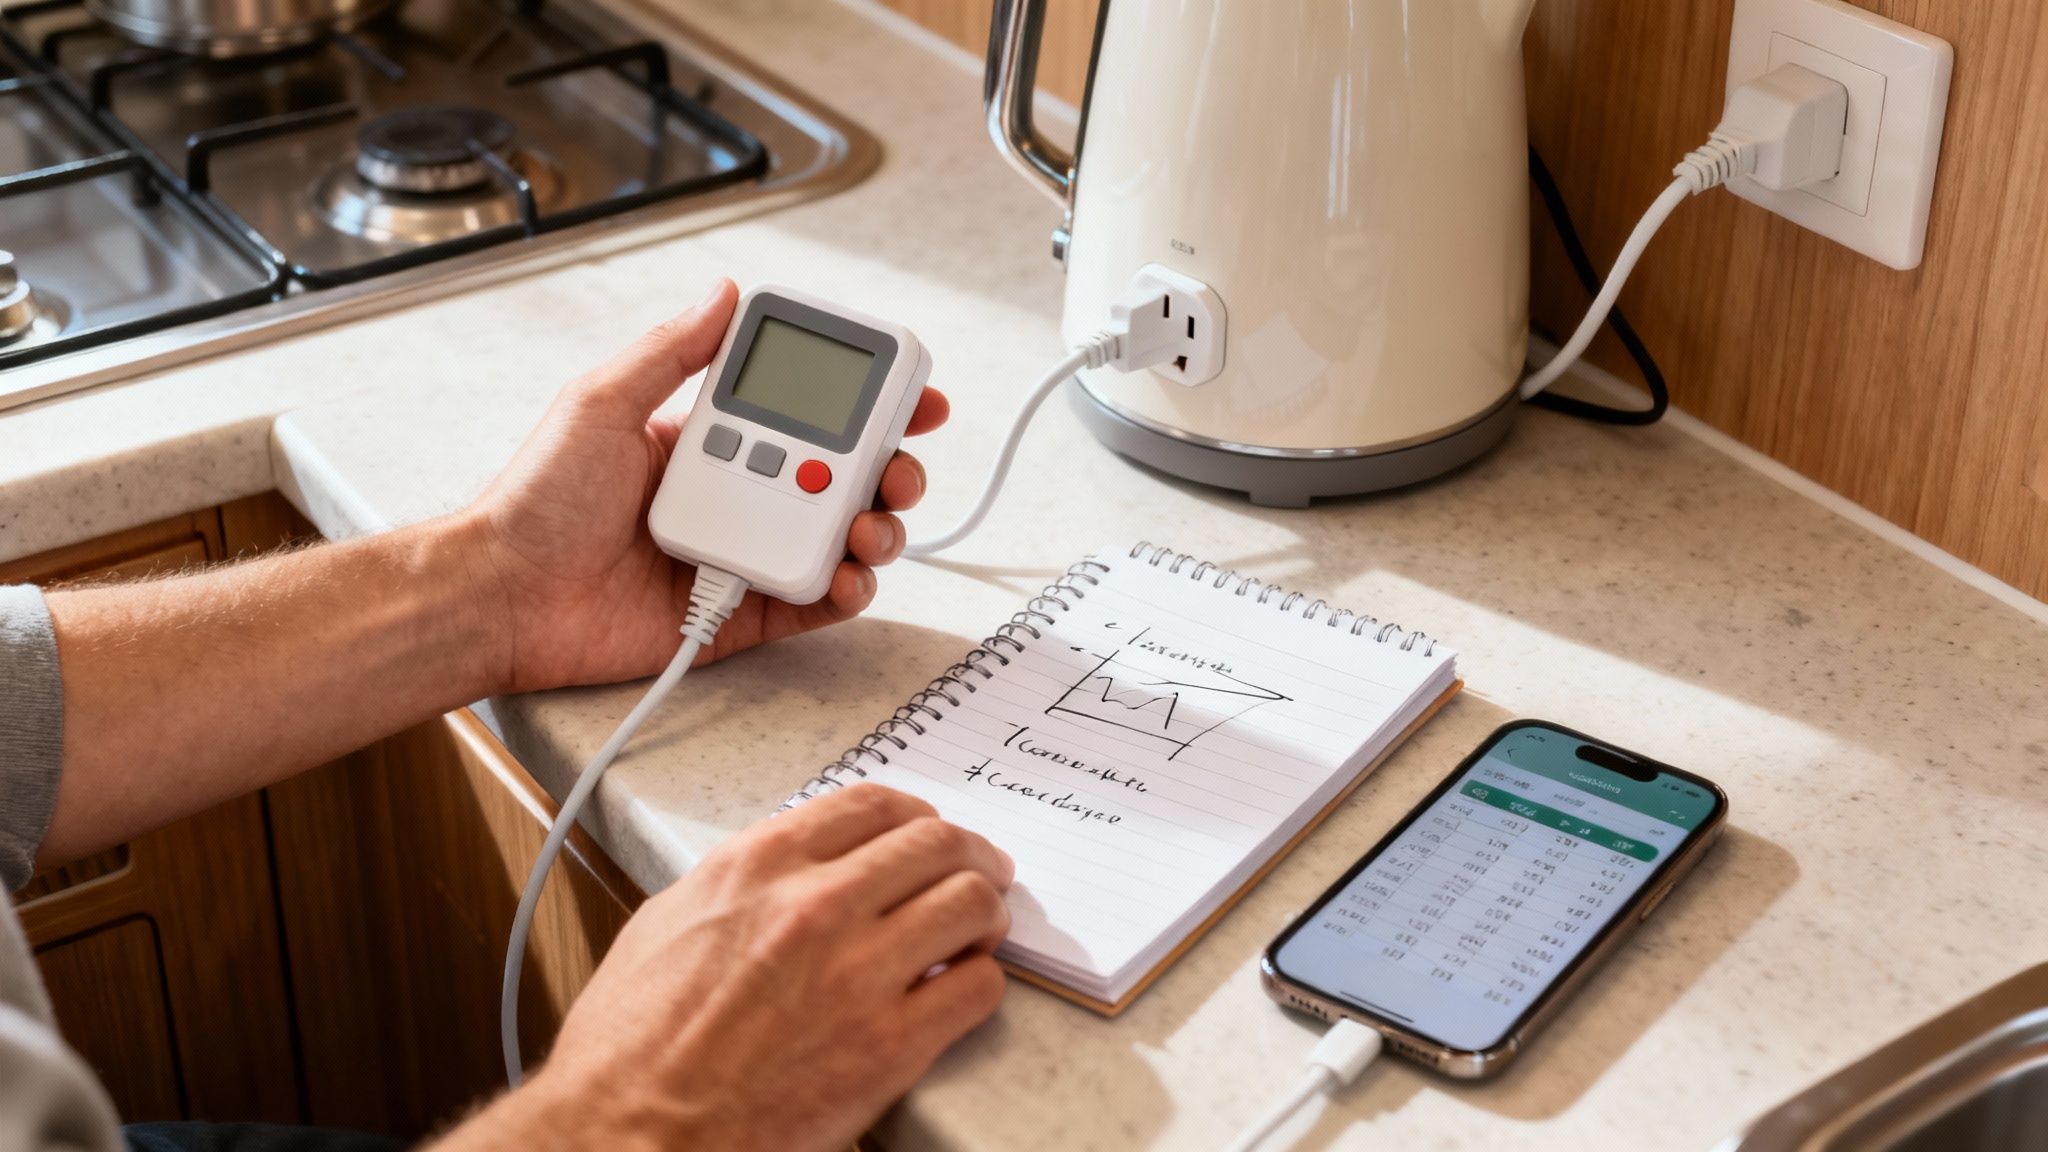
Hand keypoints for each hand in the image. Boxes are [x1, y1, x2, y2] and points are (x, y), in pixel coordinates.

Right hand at [436, 785, 1013, 1151]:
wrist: (628, 1134)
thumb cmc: (630, 1045)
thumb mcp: (668, 921)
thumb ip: (743, 883)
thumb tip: (797, 869)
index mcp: (758, 867)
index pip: (872, 804)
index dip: (916, 815)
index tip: (928, 832)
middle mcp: (814, 905)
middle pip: (937, 844)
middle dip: (970, 854)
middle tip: (982, 872)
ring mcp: (858, 974)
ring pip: (971, 903)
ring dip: (985, 913)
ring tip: (977, 932)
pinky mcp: (890, 1047)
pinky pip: (977, 989)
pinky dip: (980, 983)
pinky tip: (960, 990)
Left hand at [458, 279, 950, 693]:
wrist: (504, 594)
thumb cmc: (534, 500)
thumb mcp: (601, 402)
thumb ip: (670, 351)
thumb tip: (723, 292)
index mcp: (709, 441)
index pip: (804, 414)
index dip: (864, 404)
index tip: (910, 394)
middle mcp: (737, 495)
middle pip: (840, 478)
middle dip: (889, 469)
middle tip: (900, 468)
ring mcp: (743, 555)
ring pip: (840, 540)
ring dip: (876, 529)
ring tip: (869, 526)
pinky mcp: (741, 615)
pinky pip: (813, 603)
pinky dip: (846, 591)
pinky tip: (848, 575)